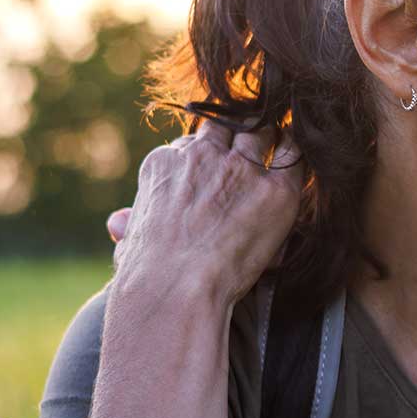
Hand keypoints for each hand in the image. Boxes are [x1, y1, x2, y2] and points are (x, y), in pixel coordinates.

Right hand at [112, 121, 302, 307]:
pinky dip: (296, 153)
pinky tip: (298, 158)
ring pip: (261, 132)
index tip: (217, 170)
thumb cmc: (150, 275)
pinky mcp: (274, 189)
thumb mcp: (130, 243)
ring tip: (280, 145)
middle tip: (252, 149)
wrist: (176, 289)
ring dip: (270, 138)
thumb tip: (118, 222)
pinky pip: (292, 155)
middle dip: (238, 136)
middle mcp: (202, 157)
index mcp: (165, 164)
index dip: (209, 155)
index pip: (191, 144)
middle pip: (226, 128)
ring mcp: (239, 169)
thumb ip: (130, 223)